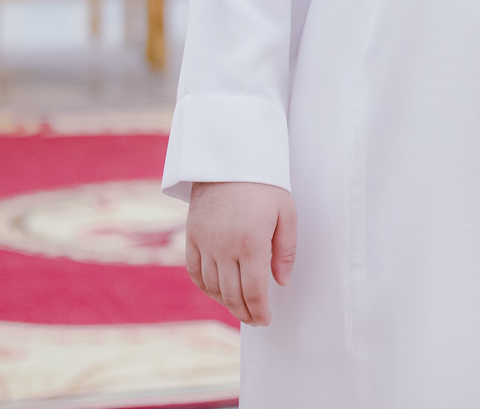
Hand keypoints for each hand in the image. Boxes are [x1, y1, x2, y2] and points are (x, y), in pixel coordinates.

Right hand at [185, 181, 295, 325]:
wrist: (228, 160)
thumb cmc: (264, 185)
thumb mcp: (287, 213)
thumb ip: (285, 251)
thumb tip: (281, 282)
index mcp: (251, 243)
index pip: (253, 290)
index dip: (259, 311)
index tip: (265, 320)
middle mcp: (224, 247)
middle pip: (232, 294)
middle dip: (245, 312)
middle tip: (255, 320)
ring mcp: (205, 243)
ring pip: (213, 287)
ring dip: (226, 303)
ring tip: (240, 308)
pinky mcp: (192, 237)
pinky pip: (196, 272)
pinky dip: (207, 288)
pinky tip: (218, 292)